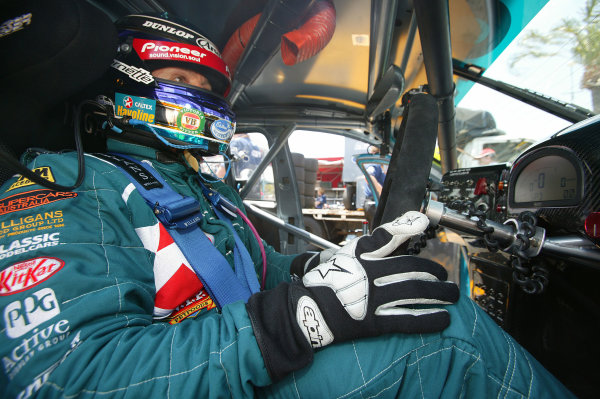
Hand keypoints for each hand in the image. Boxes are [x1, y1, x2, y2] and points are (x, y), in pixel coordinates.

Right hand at [246, 211, 459, 379]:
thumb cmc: (324, 282)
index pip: (388, 236)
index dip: (407, 227)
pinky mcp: (373, 323)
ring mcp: (372, 298)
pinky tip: (444, 319)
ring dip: (439, 293)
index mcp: (361, 257)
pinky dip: (428, 319)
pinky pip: (406, 320)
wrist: (305, 310)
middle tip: (446, 277)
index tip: (423, 222)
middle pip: (411, 268)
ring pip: (415, 292)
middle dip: (433, 271)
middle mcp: (370, 275)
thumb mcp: (345, 255)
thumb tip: (404, 226)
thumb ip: (375, 241)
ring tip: (454, 295)